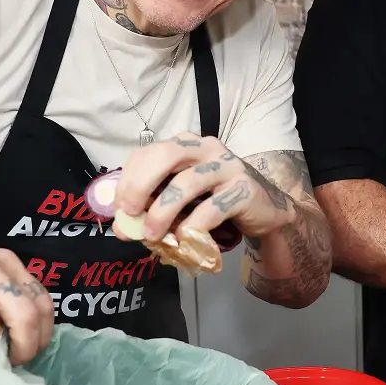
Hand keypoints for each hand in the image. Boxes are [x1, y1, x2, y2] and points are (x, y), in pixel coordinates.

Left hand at [113, 133, 295, 243]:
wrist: (266, 210)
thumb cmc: (216, 200)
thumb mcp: (182, 198)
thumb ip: (154, 204)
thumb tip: (123, 227)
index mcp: (185, 145)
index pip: (147, 153)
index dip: (127, 180)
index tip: (119, 210)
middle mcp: (205, 148)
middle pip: (165, 155)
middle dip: (140, 185)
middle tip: (129, 213)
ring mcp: (227, 167)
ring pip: (186, 183)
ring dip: (163, 212)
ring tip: (152, 235)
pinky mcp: (244, 190)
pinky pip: (212, 208)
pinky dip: (193, 226)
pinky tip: (184, 240)